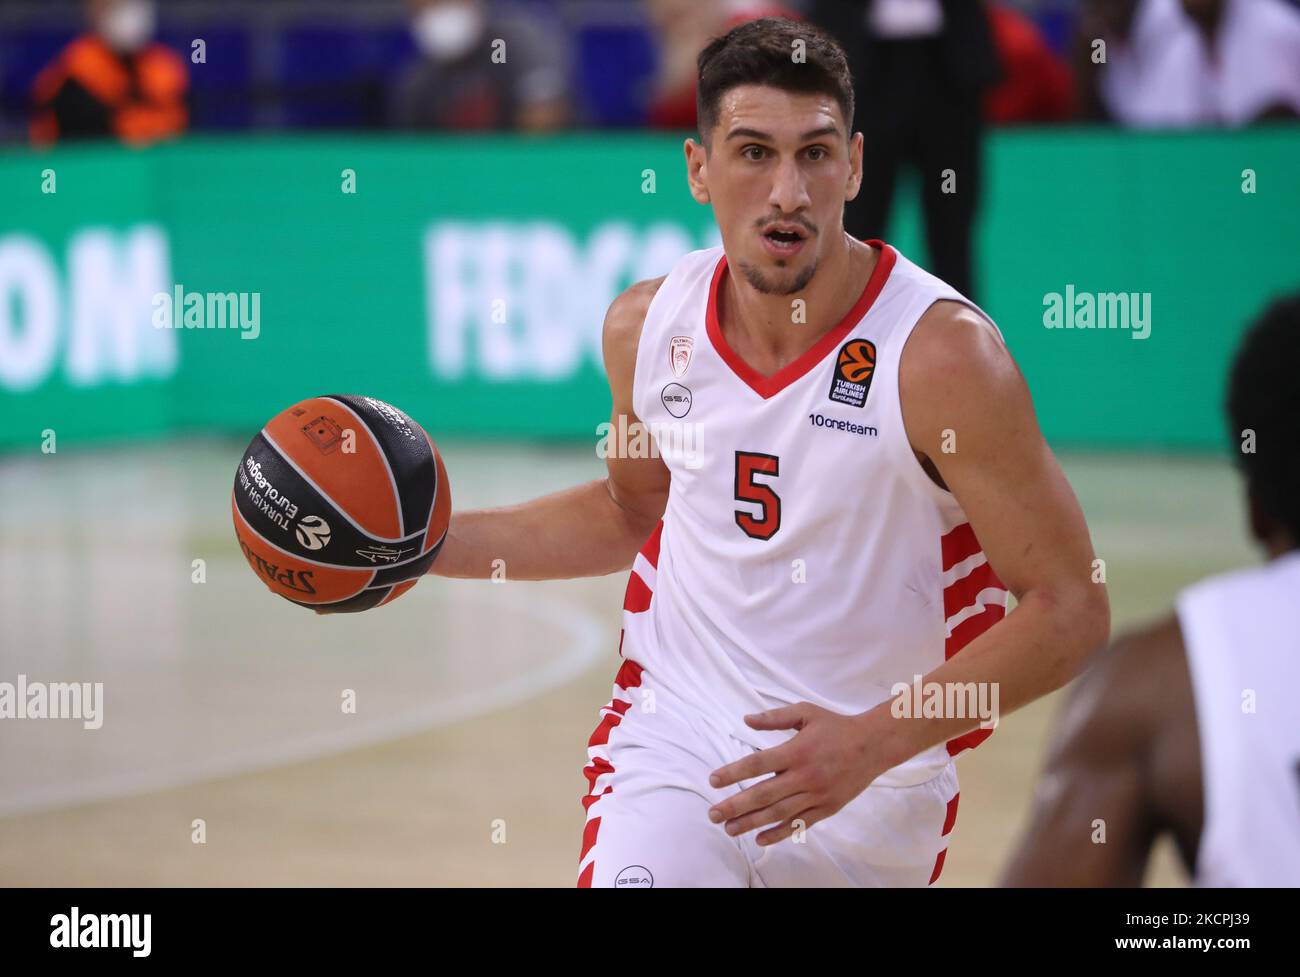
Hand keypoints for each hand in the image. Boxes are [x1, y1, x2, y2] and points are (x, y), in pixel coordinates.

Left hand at [707, 703, 883, 846]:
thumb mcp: (806, 713)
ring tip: (729, 828)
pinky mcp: (827, 808)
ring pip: (779, 813)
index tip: (713, 780)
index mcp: (796, 751)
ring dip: (751, 823)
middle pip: (764, 795)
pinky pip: (800, 823)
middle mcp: (805, 776)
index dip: (733, 773)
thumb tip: (746, 720)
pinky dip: (779, 833)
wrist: (873, 745)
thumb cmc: (836, 727)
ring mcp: (816, 794)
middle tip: (713, 814)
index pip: (757, 764)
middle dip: (735, 806)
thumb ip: (775, 717)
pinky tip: (760, 838)